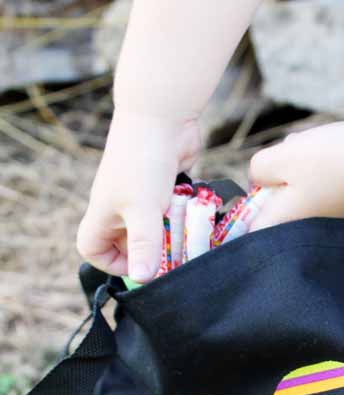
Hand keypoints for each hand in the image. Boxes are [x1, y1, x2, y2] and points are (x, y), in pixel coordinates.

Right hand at [76, 108, 200, 282]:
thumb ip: (144, 246)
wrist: (162, 115)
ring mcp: (145, 197)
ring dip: (174, 235)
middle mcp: (121, 207)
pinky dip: (187, 217)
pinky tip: (199, 218)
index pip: (93, 249)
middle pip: (130, 244)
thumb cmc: (142, 162)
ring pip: (158, 229)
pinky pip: (175, 213)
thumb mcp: (142, 210)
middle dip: (154, 253)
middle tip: (176, 257)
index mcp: (104, 214)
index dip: (111, 264)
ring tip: (190, 238)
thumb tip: (143, 280)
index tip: (140, 267)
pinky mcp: (167, 188)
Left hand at [247, 114, 343, 231]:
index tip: (243, 193)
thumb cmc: (331, 158)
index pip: (249, 231)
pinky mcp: (335, 194)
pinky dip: (309, 161)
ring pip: (290, 185)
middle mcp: (302, 222)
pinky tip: (321, 148)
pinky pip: (309, 177)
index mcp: (284, 221)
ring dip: (290, 164)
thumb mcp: (279, 157)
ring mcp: (321, 210)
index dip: (238, 215)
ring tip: (306, 151)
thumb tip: (258, 180)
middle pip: (270, 203)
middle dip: (269, 177)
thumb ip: (257, 171)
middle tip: (281, 162)